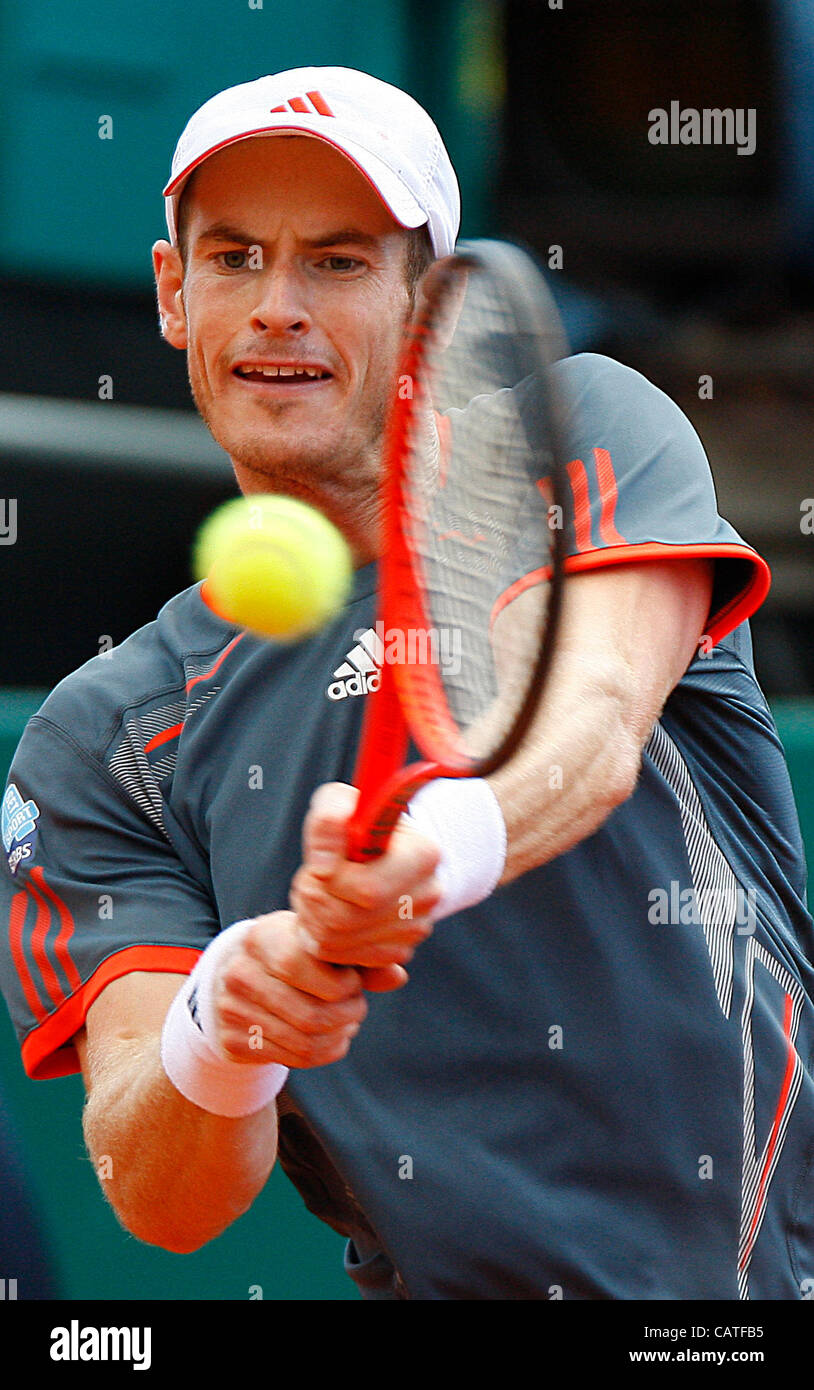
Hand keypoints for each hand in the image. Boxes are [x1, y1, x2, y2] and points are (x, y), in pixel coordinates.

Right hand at [209, 909, 368, 1067]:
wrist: (241, 979)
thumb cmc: (295, 956)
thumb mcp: (322, 947)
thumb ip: (361, 960)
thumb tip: (397, 976)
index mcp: (261, 937)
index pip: (302, 966)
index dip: (341, 983)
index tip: (354, 981)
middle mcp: (239, 973)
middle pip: (310, 1015)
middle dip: (348, 1015)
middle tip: (358, 1007)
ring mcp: (231, 1010)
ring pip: (305, 1042)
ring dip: (340, 1036)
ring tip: (349, 1023)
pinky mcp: (233, 1042)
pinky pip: (294, 1060)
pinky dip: (325, 1052)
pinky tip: (332, 1038)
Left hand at [289, 783, 441, 975]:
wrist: (385, 847)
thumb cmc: (361, 823)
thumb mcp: (341, 802)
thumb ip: (328, 819)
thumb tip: (323, 866)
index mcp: (422, 856)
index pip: (366, 890)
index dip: (327, 880)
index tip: (319, 863)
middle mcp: (427, 896)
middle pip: (345, 921)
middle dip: (313, 900)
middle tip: (309, 881)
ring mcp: (415, 929)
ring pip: (337, 944)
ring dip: (312, 919)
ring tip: (318, 893)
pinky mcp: (397, 952)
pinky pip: (343, 959)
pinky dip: (324, 939)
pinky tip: (330, 912)